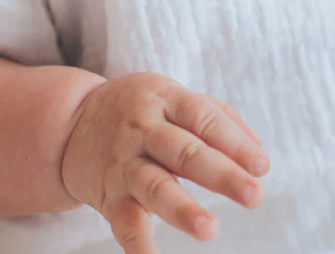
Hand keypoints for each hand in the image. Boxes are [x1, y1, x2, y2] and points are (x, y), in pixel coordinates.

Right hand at [60, 72, 268, 252]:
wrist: (71, 122)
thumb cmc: (138, 110)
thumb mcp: (172, 96)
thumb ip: (216, 116)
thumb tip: (257, 148)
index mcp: (165, 100)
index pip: (203, 119)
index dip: (234, 142)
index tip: (262, 166)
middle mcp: (143, 129)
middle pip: (184, 152)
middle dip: (221, 174)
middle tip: (254, 195)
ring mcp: (124, 164)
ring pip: (155, 187)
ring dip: (182, 209)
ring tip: (209, 229)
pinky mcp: (109, 196)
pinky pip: (124, 223)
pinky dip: (138, 245)